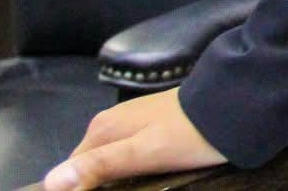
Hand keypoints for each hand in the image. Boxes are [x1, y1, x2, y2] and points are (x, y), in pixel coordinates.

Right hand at [43, 88, 224, 188]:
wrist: (236, 105)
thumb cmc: (190, 133)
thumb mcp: (143, 153)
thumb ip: (100, 165)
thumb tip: (52, 181)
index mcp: (102, 128)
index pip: (71, 170)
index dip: (78, 189)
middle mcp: (112, 122)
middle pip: (90, 165)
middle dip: (95, 184)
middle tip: (128, 189)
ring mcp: (134, 121)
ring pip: (111, 160)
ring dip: (113, 179)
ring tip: (133, 186)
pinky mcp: (153, 126)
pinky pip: (130, 154)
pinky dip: (131, 169)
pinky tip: (144, 179)